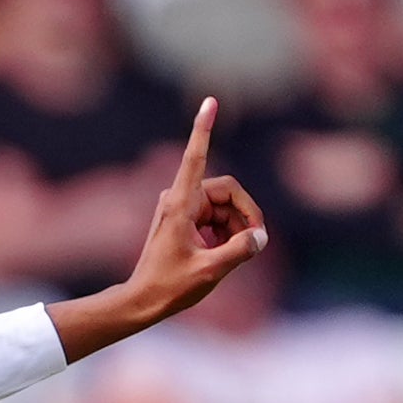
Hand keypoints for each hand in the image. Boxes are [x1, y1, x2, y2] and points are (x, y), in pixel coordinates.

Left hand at [62, 96, 263, 352]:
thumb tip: (261, 236)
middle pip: (228, 191)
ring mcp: (182, 208)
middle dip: (245, 215)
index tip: (210, 100)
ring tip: (231, 256)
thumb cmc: (170, 287)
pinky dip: (226, 233)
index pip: (196, 156)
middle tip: (255, 244)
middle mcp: (180, 199)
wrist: (142, 301)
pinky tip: (221, 254)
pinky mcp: (185, 219)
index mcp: (181, 203)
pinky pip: (217, 217)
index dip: (204, 128)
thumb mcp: (211, 270)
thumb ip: (240, 250)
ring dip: (236, 228)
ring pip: (225, 207)